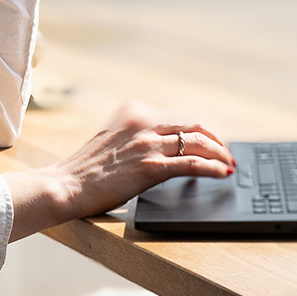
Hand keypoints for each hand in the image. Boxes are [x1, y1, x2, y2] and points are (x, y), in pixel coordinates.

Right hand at [6, 101, 235, 241]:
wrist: (66, 185)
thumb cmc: (86, 169)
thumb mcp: (113, 138)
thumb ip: (137, 135)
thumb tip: (166, 145)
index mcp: (133, 110)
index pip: (179, 113)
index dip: (201, 127)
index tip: (212, 137)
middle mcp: (143, 121)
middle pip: (195, 123)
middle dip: (216, 137)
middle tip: (226, 151)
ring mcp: (147, 143)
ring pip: (199, 141)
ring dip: (221, 153)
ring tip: (230, 164)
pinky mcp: (150, 167)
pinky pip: (193, 163)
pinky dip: (214, 167)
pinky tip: (223, 173)